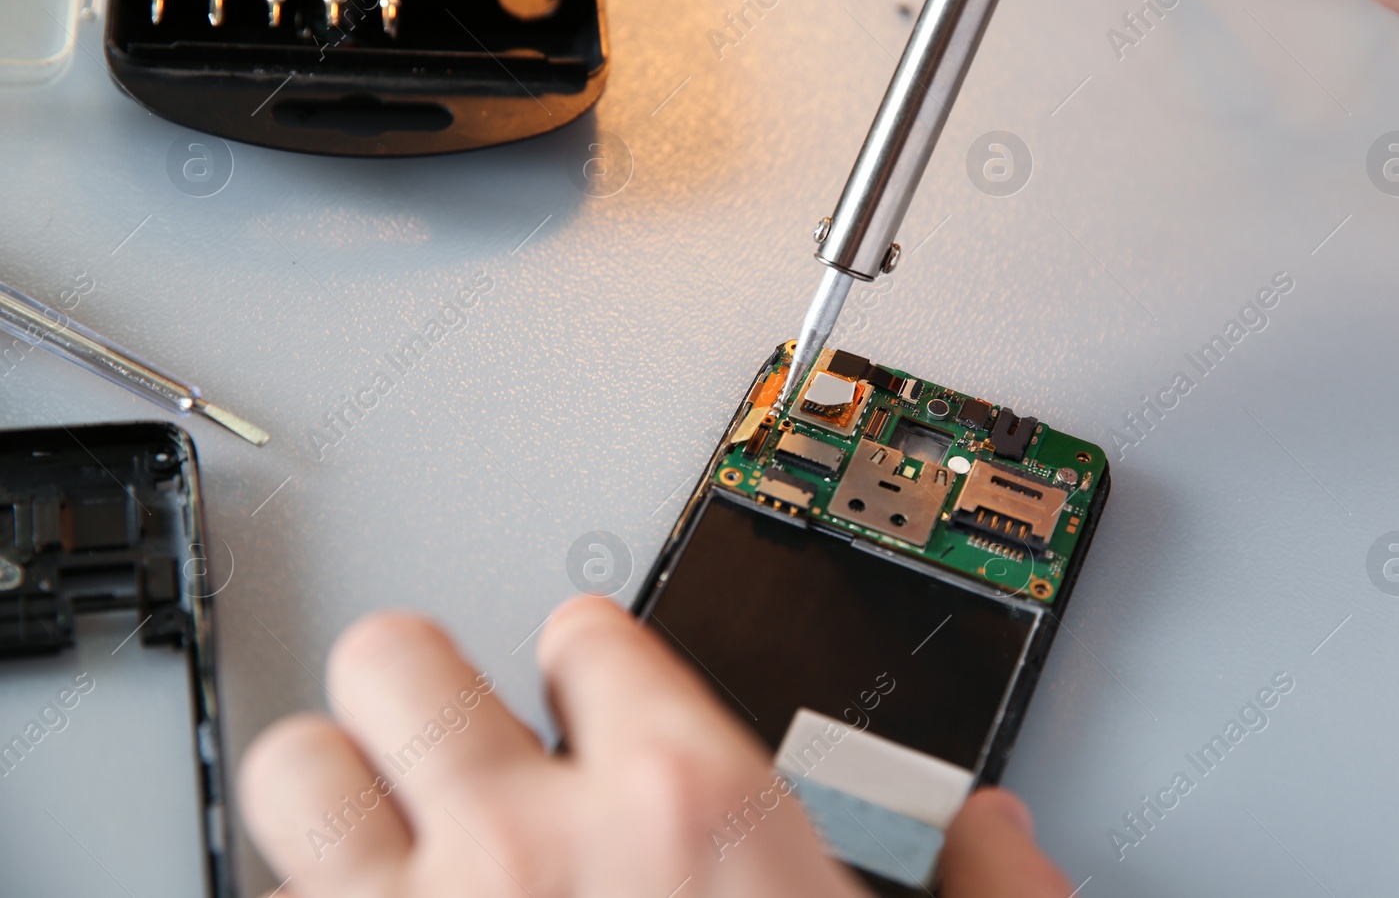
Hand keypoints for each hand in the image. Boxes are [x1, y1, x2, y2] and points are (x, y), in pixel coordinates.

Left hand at [239, 597, 1076, 896]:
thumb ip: (992, 894)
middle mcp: (529, 847)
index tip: (597, 701)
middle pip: (397, 660)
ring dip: (335, 795)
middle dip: (425, 692)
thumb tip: (995, 835)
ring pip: (295, 770)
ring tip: (389, 836)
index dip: (593, 667)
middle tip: (465, 747)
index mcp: (686, 808)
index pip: (587, 633)